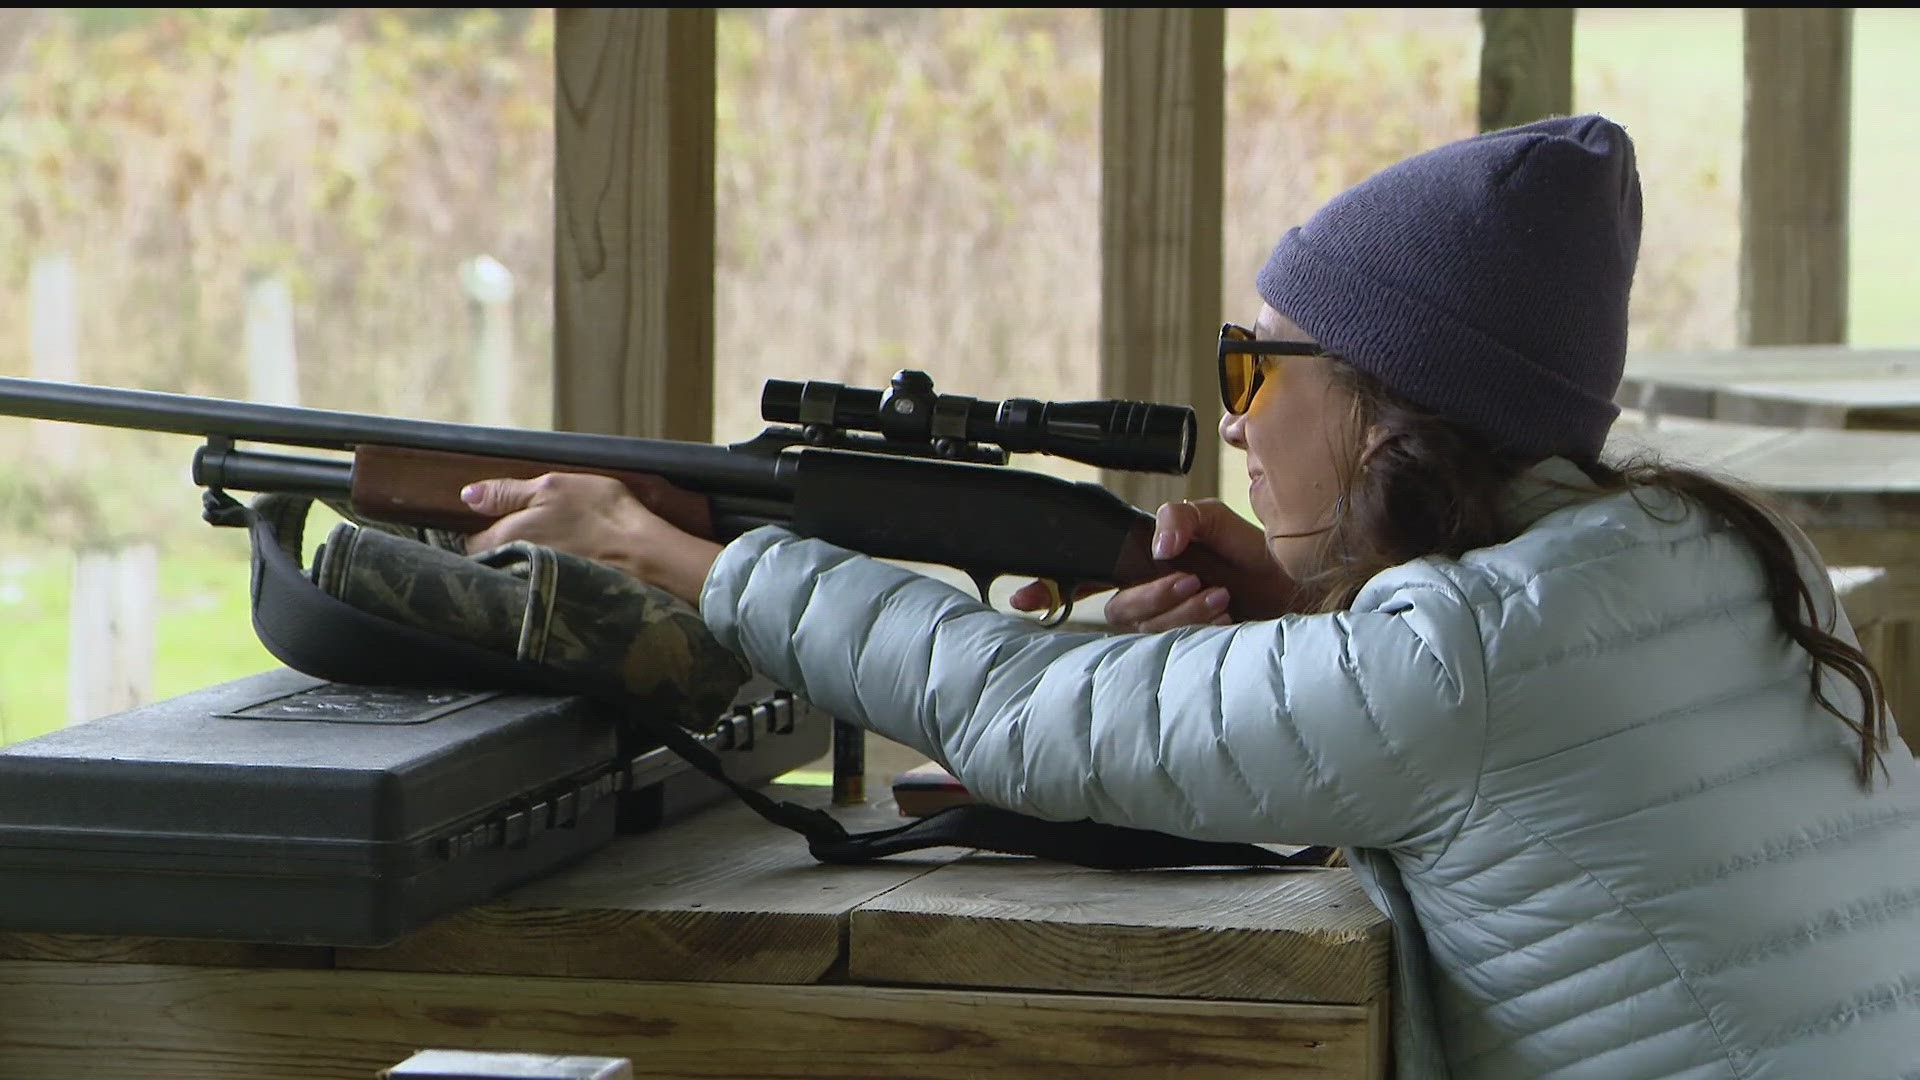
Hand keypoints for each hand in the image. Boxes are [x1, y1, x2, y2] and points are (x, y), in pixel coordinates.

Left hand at [460, 472, 722, 607]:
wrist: (645, 554)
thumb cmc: (599, 515)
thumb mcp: (552, 487)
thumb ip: (506, 492)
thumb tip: (467, 495)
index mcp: (504, 540)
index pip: (472, 543)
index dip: (482, 529)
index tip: (497, 520)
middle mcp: (513, 571)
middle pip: (494, 563)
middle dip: (502, 551)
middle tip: (528, 532)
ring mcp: (535, 588)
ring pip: (518, 575)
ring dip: (526, 564)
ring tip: (552, 548)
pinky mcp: (559, 600)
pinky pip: (541, 586)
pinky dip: (548, 577)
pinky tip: (568, 564)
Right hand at [1009, 498, 1300, 630]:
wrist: (1299, 591)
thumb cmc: (1255, 557)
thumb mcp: (1216, 521)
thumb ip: (1180, 518)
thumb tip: (1157, 546)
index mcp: (1142, 564)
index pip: (1085, 577)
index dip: (1050, 587)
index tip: (1023, 598)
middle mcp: (1148, 599)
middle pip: (1118, 610)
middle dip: (1151, 596)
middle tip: (1190, 580)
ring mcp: (1168, 628)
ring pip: (1147, 631)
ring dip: (1180, 613)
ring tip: (1219, 597)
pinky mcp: (1188, 652)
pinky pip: (1174, 649)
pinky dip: (1198, 628)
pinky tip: (1224, 617)